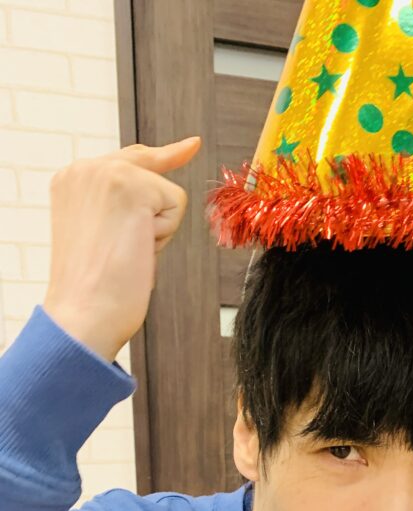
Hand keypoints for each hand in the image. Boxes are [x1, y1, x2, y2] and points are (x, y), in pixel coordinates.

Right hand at [43, 137, 200, 362]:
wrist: (84, 313)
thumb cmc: (93, 291)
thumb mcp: (99, 236)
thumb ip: (118, 210)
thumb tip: (154, 207)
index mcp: (71, 181)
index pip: (125, 160)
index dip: (159, 157)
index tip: (190, 146)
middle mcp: (85, 169)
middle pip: (148, 163)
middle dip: (165, 182)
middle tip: (185, 165)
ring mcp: (107, 173)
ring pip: (166, 195)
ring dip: (158, 231)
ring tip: (127, 254)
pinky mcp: (133, 186)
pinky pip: (175, 206)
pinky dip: (164, 235)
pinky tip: (137, 249)